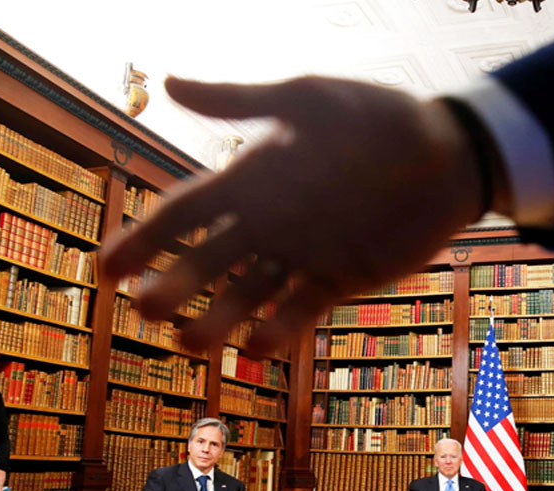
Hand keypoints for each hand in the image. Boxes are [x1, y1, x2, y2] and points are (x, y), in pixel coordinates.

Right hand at [101, 76, 486, 356]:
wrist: (446, 155)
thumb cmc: (374, 117)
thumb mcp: (305, 99)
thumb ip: (239, 101)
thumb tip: (164, 81)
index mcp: (250, 178)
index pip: (184, 213)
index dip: (145, 239)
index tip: (108, 268)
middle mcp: (268, 221)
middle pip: (206, 261)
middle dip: (174, 286)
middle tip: (146, 310)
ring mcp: (301, 254)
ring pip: (245, 293)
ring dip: (215, 318)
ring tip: (188, 342)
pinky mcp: (337, 279)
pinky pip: (298, 309)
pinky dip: (275, 329)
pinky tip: (254, 346)